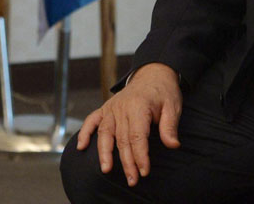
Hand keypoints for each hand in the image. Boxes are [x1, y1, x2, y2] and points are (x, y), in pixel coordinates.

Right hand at [75, 63, 182, 186]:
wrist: (152, 74)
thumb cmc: (163, 92)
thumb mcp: (172, 106)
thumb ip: (170, 126)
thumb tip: (173, 145)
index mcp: (139, 106)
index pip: (137, 136)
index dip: (140, 155)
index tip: (144, 171)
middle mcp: (122, 107)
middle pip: (122, 139)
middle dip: (127, 162)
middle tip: (132, 180)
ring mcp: (111, 108)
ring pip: (105, 133)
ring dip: (104, 153)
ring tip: (106, 169)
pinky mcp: (105, 108)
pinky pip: (91, 120)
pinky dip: (85, 133)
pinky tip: (81, 147)